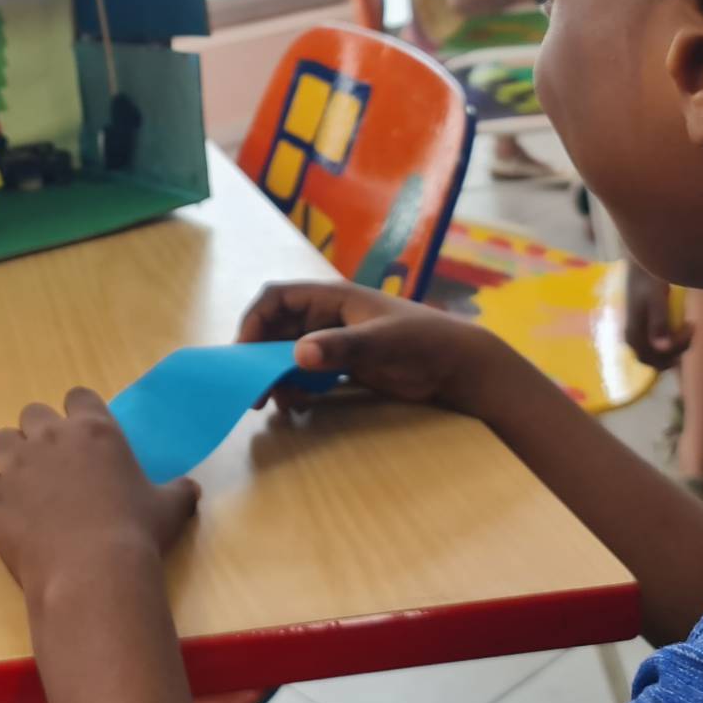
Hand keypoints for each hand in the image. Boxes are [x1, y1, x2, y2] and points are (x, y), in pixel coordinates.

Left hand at [0, 390, 200, 604]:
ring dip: (12, 459)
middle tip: (54, 466)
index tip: (83, 437)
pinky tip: (6, 515)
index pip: (78, 396)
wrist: (93, 573)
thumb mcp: (170, 509)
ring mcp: (16, 465)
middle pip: (32, 413)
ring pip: (1, 441)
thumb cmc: (137, 534)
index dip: (79, 414)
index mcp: (95, 430)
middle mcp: (51, 437)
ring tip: (26, 489)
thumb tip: (191, 490)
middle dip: (39, 434)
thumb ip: (178, 492)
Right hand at [236, 280, 517, 415]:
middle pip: (277, 329)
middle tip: (253, 391)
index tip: (244, 354)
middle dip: (259, 356)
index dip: (254, 321)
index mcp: (332, 298)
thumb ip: (340, 348)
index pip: (276, 298)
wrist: (458, 367)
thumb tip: (296, 357)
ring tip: (275, 402)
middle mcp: (327, 316)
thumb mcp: (381, 342)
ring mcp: (335, 342)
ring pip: (289, 354)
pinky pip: (308, 373)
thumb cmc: (423, 342)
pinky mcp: (345, 366)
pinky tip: (298, 405)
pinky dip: (297, 387)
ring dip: (276, 376)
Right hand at [624, 261, 691, 369]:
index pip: (651, 359)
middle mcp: (632, 337)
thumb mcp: (656, 297)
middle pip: (655, 359)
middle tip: (692, 329)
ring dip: (677, 345)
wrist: (641, 262)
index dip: (672, 352)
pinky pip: (660, 344)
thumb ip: (659, 322)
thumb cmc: (647, 277)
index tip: (689, 330)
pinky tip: (684, 324)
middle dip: (676, 350)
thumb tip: (662, 348)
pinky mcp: (645, 328)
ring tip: (690, 325)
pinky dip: (674, 340)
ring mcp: (638, 333)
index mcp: (632, 333)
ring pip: (659, 353)